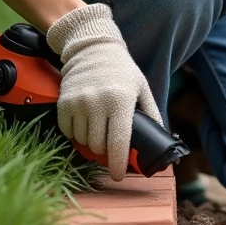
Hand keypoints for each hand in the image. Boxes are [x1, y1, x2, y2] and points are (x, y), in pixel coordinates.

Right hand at [46, 3, 161, 180]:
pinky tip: (85, 121)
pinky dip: (76, 133)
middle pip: (99, 146)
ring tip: (99, 127)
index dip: (119, 164)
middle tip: (111, 142)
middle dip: (106, 150)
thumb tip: (162, 139)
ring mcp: (78, 103)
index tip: (119, 175)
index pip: (119, 142)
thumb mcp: (142, 88)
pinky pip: (68, 132)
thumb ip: (152, 114)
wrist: (93, 49)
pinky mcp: (63, 103)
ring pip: (83, 141)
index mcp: (121, 100)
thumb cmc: (122, 71)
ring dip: (91, 141)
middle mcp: (98, 102)